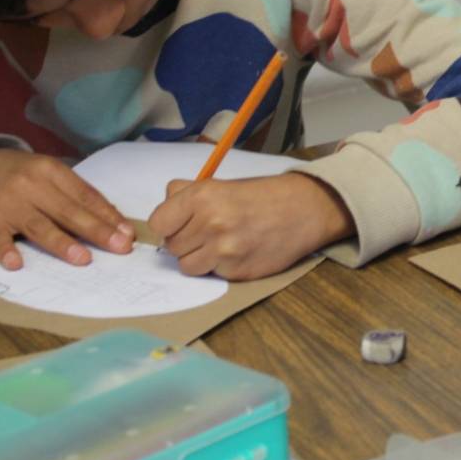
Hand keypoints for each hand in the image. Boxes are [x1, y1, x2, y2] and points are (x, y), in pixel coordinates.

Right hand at [0, 148, 134, 270]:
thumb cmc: (17, 175)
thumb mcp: (46, 173)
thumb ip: (74, 193)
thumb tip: (112, 219)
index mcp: (50, 170)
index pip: (85, 195)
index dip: (108, 215)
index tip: (127, 233)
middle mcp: (30, 185)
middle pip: (68, 211)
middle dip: (97, 230)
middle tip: (120, 247)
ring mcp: (8, 203)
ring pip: (40, 226)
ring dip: (62, 243)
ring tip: (84, 259)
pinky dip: (6, 251)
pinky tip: (17, 263)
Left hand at [148, 172, 351, 279]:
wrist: (302, 210)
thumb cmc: (260, 196)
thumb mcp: (219, 184)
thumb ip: (186, 194)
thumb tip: (163, 211)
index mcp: (202, 197)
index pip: (158, 223)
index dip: (168, 225)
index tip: (179, 224)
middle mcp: (210, 223)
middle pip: (172, 246)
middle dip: (186, 241)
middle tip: (207, 232)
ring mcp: (224, 250)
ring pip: (187, 266)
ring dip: (199, 258)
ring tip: (220, 244)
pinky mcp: (236, 271)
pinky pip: (211, 274)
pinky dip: (219, 267)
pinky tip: (237, 251)